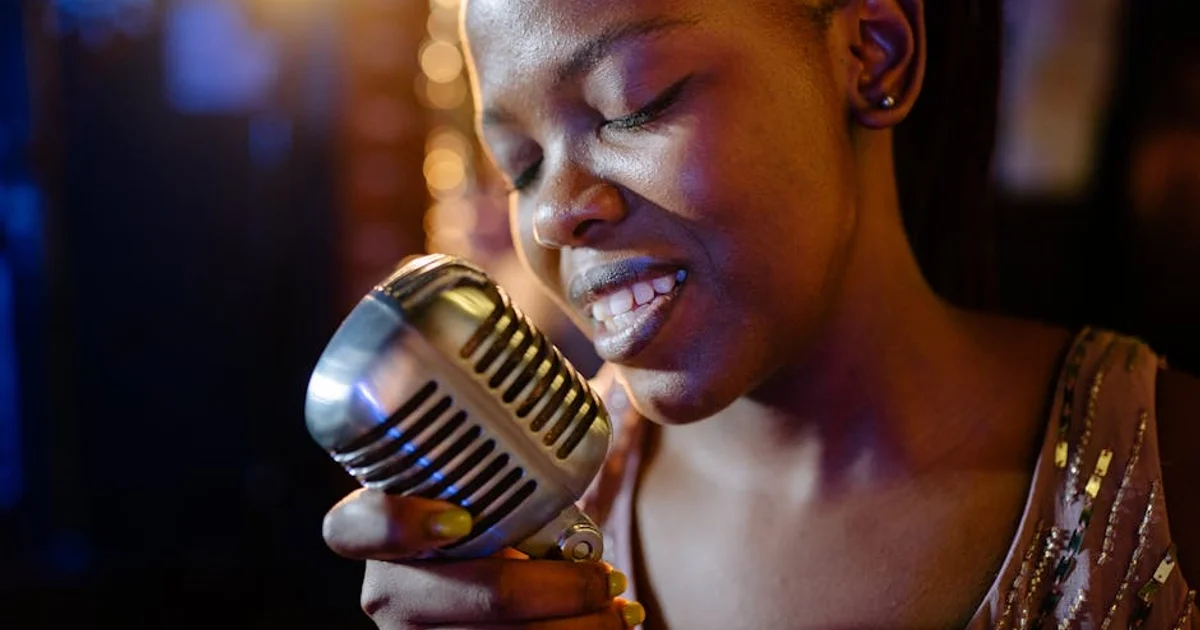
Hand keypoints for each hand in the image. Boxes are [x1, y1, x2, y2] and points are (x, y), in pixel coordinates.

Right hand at [323, 485, 644, 629]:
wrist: (491, 606)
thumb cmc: (487, 531)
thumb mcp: (481, 495)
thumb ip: (499, 467)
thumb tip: (567, 399)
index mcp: (380, 535)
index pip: (351, 529)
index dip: (398, 525)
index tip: (460, 520)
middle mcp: (388, 591)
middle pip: (465, 598)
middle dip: (550, 590)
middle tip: (604, 575)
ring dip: (577, 626)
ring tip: (620, 603)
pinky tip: (614, 623)